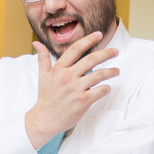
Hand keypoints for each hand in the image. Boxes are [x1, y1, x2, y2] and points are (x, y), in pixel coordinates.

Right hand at [24, 32, 118, 149]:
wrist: (45, 118)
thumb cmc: (46, 97)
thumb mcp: (42, 75)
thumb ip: (42, 58)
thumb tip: (36, 43)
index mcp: (59, 69)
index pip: (75, 49)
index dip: (88, 40)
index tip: (98, 35)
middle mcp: (68, 77)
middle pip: (91, 60)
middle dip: (106, 53)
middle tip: (115, 51)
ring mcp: (76, 89)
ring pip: (99, 75)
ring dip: (110, 72)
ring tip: (116, 71)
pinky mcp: (83, 101)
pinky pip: (100, 91)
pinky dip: (106, 88)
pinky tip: (107, 88)